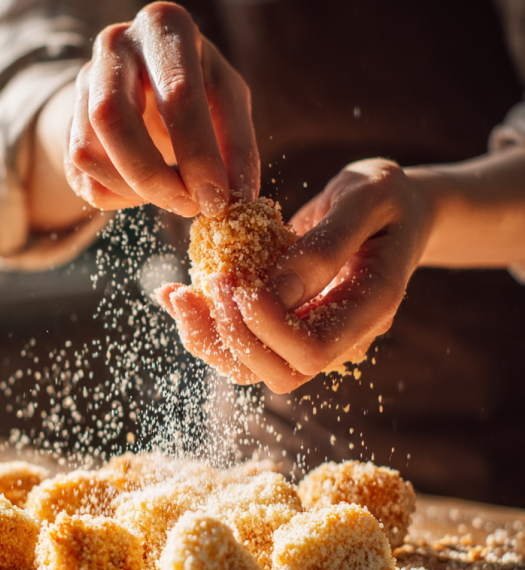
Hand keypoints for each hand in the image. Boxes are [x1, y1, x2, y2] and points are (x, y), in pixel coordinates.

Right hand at [64, 1, 259, 217]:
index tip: (217, 199)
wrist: (144, 81)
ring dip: (133, 190)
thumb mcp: (226, 101)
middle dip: (153, 176)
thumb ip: (236, 147)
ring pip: (87, 153)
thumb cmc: (197, 89)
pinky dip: (116, 195)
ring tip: (170, 194)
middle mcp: (114, 44)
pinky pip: (80, 175)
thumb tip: (239, 200)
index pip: (178, 93)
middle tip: (188, 207)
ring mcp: (82, 82)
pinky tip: (142, 188)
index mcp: (164, 26)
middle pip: (113, 118)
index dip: (198, 153)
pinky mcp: (67, 122)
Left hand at [159, 159, 433, 391]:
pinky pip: (243, 344)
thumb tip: (271, 293)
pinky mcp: (287, 329)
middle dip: (229, 336)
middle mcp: (343, 338)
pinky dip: (206, 325)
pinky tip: (177, 292)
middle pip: (278, 372)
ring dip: (207, 338)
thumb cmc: (385, 197)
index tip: (237, 281)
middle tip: (200, 283)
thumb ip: (324, 245)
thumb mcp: (365, 198)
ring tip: (174, 294)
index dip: (268, 326)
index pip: (312, 350)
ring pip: (252, 368)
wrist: (395, 213)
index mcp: (370, 308)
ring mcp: (313, 338)